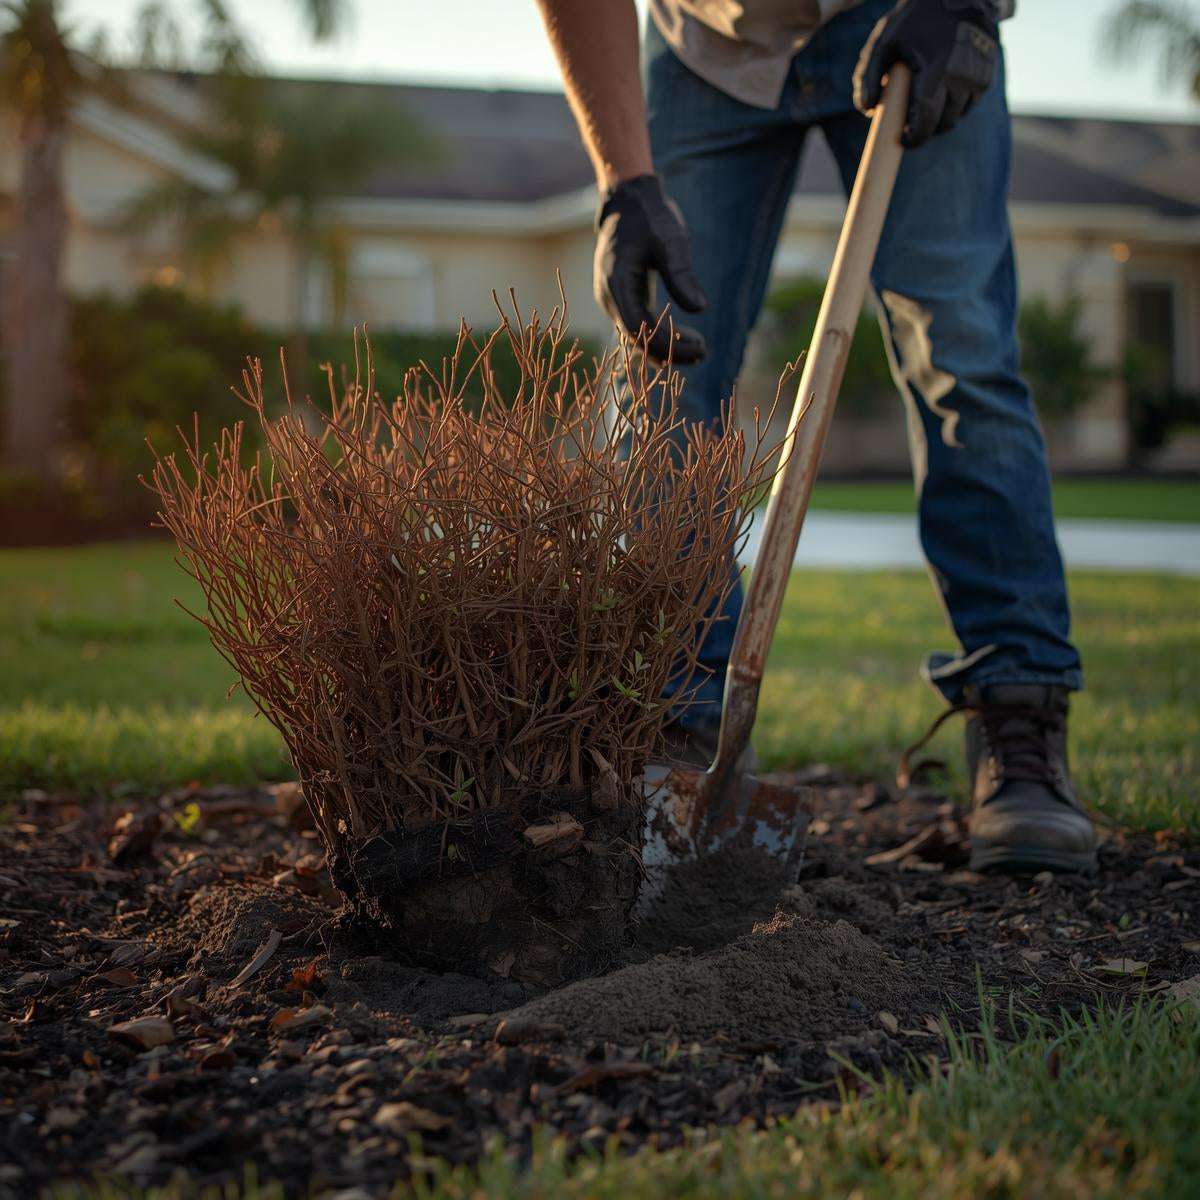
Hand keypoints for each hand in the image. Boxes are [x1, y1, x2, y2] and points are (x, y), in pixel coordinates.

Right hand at [594, 174, 706, 363]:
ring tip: (698, 347)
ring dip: (666, 346)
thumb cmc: (650, 217)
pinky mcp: (623, 297)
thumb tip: (698, 309)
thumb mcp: (670, 240)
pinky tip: (684, 336)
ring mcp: (613, 299)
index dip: (668, 345)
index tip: (699, 347)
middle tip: (703, 352)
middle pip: (636, 339)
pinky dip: (660, 334)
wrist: (628, 202)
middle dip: (670, 351)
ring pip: (637, 336)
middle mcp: (610, 296)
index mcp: (617, 283)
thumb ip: (681, 274)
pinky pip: (639, 325)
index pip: (639, 329)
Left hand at [853, 0, 998, 148]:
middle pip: (942, 124)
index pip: (927, 120)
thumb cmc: (916, 18)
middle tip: (907, 121)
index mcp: (937, 70)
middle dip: (924, 129)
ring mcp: (979, 76)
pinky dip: (953, 107)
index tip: (902, 140)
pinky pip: (968, 106)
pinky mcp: (988, 75)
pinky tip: (940, 92)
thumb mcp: (885, 39)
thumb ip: (868, 74)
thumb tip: (866, 110)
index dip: (913, 138)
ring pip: (956, 118)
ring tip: (923, 103)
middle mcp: (963, 76)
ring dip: (939, 119)